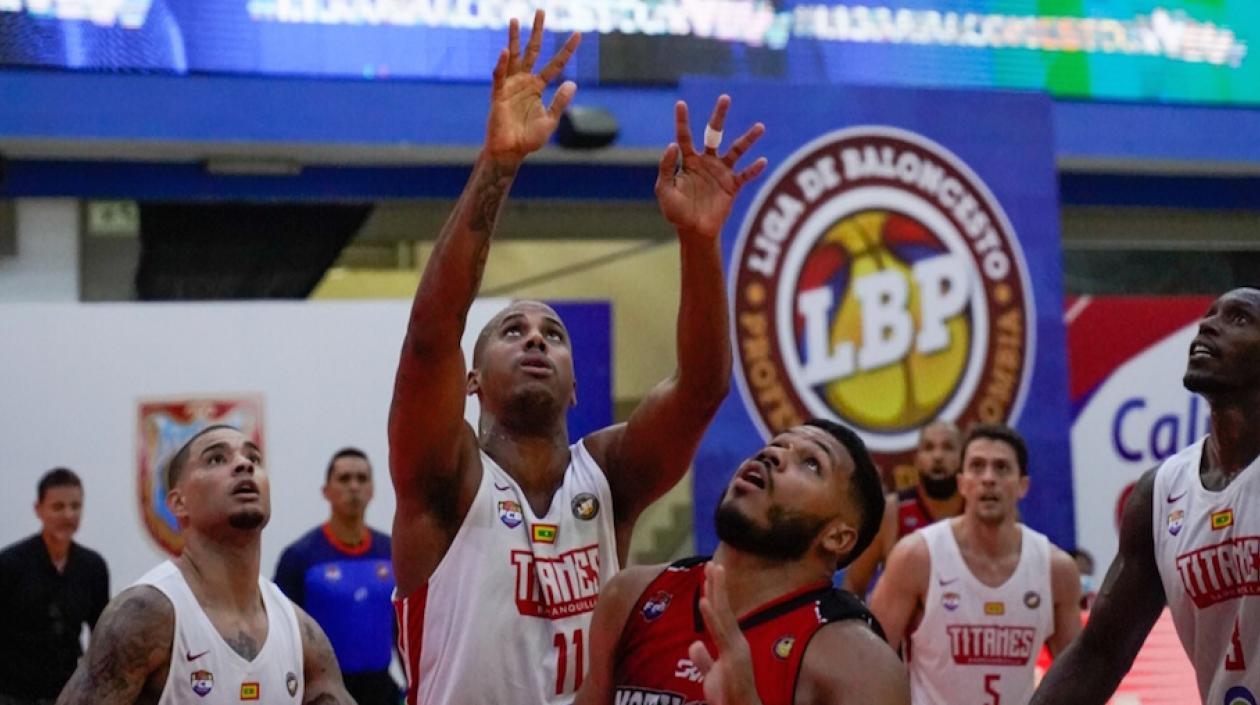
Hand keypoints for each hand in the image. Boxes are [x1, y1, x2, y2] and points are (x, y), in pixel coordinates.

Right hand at [486, 10, 580, 163]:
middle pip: (532, 51)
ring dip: (514, 38)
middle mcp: (524, 81)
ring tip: (515, 19)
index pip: (555, 64)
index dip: (567, 50)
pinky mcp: (498, 94)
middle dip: (536, 31)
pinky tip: (505, 51)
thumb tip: (573, 83)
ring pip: (514, 57)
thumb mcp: (550, 120)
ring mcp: (510, 85)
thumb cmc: (529, 138)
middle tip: (541, 11)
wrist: (510, 151)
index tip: (578, 34)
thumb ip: (560, 102)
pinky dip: (502, 64)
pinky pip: (499, 76)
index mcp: (538, 87)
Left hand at [656, 96, 766, 241]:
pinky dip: (754, 169)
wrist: (694, 231)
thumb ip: (666, 168)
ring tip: (760, 127)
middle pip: (714, 134)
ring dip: (748, 139)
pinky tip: (761, 161)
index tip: (681, 104)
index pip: (684, 137)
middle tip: (725, 98)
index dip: (682, 121)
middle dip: (719, 116)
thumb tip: (672, 145)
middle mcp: (706, 161)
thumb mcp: (665, 190)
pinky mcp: (732, 186)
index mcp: (688, 161)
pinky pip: (746, 175)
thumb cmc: (676, 212)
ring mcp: (721, 172)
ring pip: (736, 150)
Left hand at [688, 563, 762, 704]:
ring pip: (724, 615)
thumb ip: (704, 661)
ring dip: (718, 592)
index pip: (722, 614)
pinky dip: (712, 617)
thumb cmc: (730, 699)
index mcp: (732, 645)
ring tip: (713, 571)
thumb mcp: (712, 677)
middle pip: (725, 609)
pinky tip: (704, 601)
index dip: (715, 594)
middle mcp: (737, 643)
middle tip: (712, 563)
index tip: (710, 574)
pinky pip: (721, 634)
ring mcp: (737, 650)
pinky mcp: (734, 659)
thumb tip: (695, 644)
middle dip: (718, 586)